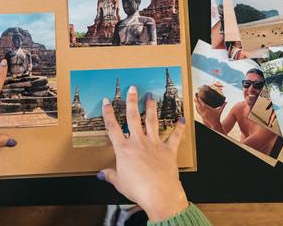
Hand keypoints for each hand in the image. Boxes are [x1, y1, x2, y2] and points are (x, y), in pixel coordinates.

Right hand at [98, 86, 188, 221]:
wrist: (158, 193)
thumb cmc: (138, 189)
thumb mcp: (119, 182)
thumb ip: (110, 175)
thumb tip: (101, 174)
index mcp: (123, 149)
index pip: (113, 127)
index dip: (108, 113)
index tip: (107, 101)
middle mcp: (138, 142)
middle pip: (133, 118)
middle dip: (131, 101)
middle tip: (132, 88)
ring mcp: (154, 144)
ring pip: (151, 121)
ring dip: (151, 108)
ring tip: (150, 96)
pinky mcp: (168, 150)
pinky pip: (174, 136)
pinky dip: (179, 127)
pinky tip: (182, 118)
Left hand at [195, 93, 225, 131]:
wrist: (215, 124)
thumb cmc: (218, 117)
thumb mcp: (220, 111)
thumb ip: (223, 106)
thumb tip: (227, 102)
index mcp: (209, 110)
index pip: (203, 104)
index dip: (200, 100)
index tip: (199, 97)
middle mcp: (205, 112)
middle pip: (199, 106)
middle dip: (197, 101)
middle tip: (195, 96)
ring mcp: (203, 114)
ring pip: (198, 108)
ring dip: (196, 104)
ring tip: (195, 99)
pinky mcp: (202, 116)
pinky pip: (198, 111)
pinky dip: (196, 108)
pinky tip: (195, 105)